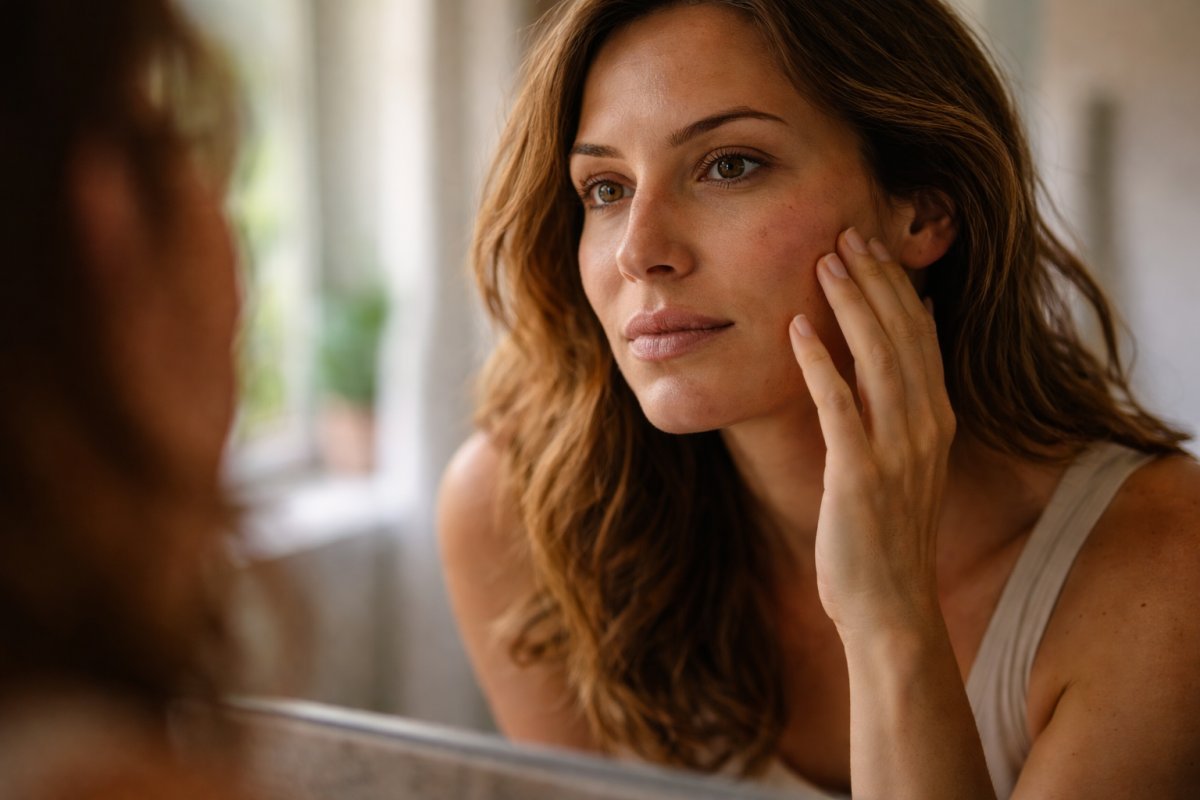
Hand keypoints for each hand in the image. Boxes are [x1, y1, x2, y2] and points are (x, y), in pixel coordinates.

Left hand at [788, 228, 955, 637]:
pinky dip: (820, 362)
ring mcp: (897, 450)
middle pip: (904, 334)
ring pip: (879, 357)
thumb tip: (877, 363)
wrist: (889, 608)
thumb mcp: (899, 466)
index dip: (897, 287)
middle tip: (846, 232)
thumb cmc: (884, 538)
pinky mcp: (859, 473)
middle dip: (875, 279)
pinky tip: (798, 328)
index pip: (922, 336)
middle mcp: (926, 427)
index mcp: (937, 420)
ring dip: (852, 304)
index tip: (872, 246)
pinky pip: (838, 404)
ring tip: (826, 260)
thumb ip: (893, 413)